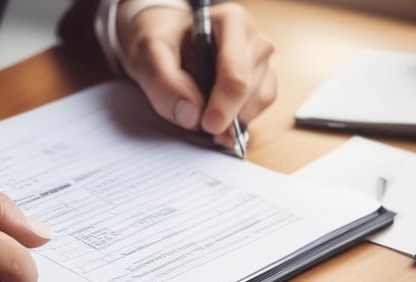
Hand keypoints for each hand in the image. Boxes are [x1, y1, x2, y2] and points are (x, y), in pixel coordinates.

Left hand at [117, 2, 276, 148]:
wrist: (171, 44)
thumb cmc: (164, 44)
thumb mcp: (150, 55)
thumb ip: (164, 83)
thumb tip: (191, 116)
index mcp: (231, 22)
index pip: (235, 73)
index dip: (223, 105)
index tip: (207, 125)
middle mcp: (255, 39)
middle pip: (248, 91)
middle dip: (223, 113)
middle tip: (196, 121)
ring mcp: (264, 62)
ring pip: (255, 104)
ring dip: (229, 118)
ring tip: (202, 105)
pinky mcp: (266, 83)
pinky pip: (256, 112)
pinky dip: (235, 121)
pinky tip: (215, 111)